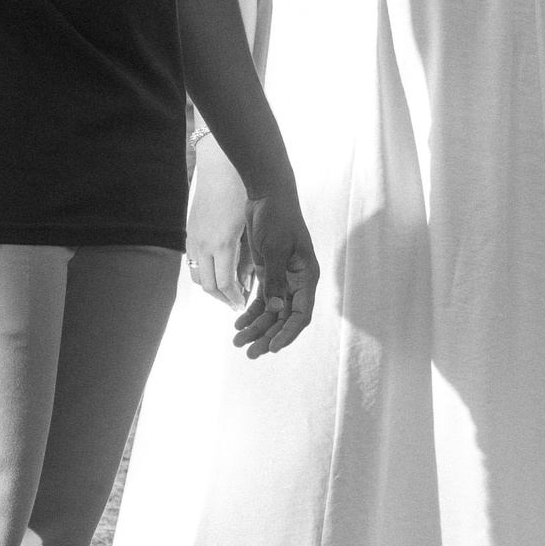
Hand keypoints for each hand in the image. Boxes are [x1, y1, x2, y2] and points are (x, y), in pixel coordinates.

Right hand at [186, 136, 250, 304]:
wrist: (219, 170)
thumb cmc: (240, 196)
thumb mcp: (249, 228)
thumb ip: (247, 257)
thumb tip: (247, 282)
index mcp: (222, 244)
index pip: (225, 284)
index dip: (234, 298)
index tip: (243, 305)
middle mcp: (203, 245)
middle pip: (208, 286)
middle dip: (223, 299)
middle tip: (236, 303)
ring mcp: (193, 239)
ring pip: (197, 276)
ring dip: (212, 287)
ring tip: (228, 290)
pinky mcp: (189, 234)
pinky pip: (193, 262)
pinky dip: (204, 272)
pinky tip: (217, 270)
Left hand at [232, 174, 318, 357]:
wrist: (267, 193)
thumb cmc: (277, 217)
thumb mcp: (275, 248)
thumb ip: (275, 279)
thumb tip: (275, 310)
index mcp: (306, 276)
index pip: (301, 314)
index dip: (287, 333)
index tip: (272, 348)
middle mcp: (297, 281)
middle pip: (284, 318)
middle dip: (267, 336)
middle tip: (249, 352)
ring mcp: (283, 277)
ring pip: (271, 311)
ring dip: (256, 327)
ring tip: (237, 341)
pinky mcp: (269, 272)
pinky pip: (262, 299)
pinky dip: (251, 312)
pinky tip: (238, 324)